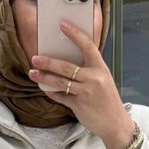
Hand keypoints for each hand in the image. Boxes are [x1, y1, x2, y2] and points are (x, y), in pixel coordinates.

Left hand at [29, 21, 133, 148]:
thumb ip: (89, 71)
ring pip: (60, 82)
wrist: (115, 123)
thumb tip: (67, 63)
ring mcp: (86, 92)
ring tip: (33, 73)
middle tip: (35, 58)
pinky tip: (45, 89)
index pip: (87, 46)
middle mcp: (94, 78)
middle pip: (66, 67)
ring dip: (44, 77)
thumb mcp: (103, 80)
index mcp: (101, 68)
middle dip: (48, 62)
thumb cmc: (107, 100)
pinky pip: (61, 97)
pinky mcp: (79, 106)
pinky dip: (52, 93)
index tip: (62, 25)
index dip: (75, 34)